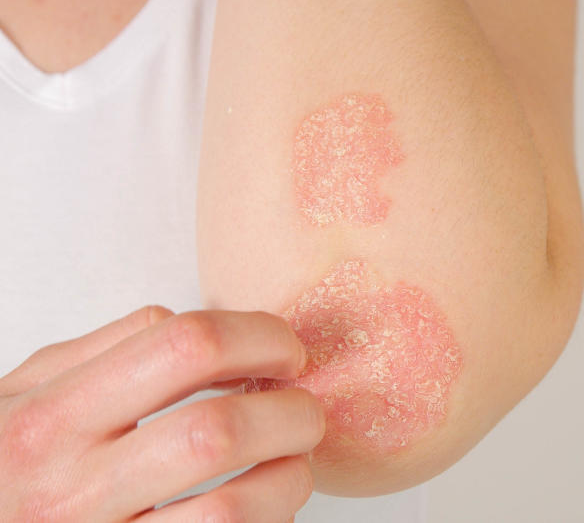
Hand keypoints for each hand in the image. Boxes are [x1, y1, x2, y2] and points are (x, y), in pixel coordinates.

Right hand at [0, 307, 324, 521]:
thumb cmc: (3, 466)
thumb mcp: (23, 393)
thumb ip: (105, 351)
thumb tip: (203, 327)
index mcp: (52, 415)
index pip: (186, 347)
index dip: (261, 339)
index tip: (286, 353)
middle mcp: (70, 484)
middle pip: (219, 432)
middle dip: (291, 415)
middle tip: (305, 413)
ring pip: (231, 510)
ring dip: (289, 481)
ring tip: (293, 466)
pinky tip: (263, 508)